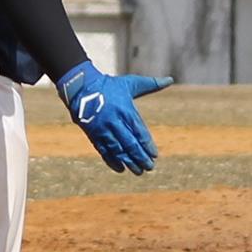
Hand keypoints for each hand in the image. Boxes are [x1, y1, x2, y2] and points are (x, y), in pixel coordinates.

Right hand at [56, 60, 172, 173]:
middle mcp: (114, 121)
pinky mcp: (93, 134)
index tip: (155, 155)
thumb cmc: (109, 85)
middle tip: (150, 167)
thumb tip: (170, 80)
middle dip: (141, 157)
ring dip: (129, 162)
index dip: (147, 145)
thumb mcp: (130, 83)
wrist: (81, 86)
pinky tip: (121, 169)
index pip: (139, 131)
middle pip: (130, 143)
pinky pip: (103, 151)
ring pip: (118, 150)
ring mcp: (103, 129)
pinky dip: (112, 161)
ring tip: (138, 171)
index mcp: (126, 109)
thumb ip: (151, 84)